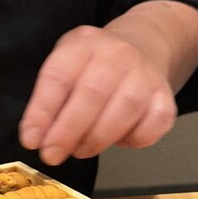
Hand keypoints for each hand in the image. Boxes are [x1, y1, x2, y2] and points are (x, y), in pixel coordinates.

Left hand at [19, 24, 176, 164]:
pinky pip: (152, 125)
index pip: (59, 77)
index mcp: (83, 44)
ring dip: (97, 139)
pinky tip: (117, 139)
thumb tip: (36, 137)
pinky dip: (133, 140)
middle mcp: (116, 54)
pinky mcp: (165, 97)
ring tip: (81, 150)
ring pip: (124, 109)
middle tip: (53, 154)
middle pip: (92, 94)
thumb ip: (47, 101)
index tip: (33, 139)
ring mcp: (145, 74)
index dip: (42, 112)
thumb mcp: (64, 68)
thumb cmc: (94, 66)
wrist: (142, 46)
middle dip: (67, 132)